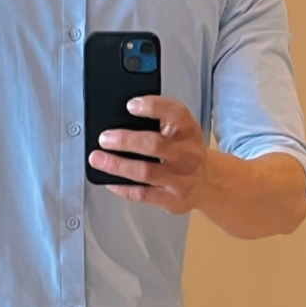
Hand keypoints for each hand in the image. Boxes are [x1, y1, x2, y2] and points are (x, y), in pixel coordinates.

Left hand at [88, 97, 213, 213]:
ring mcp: (181, 180)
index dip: (152, 107)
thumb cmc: (185, 151)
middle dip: (125, 140)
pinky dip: (122, 187)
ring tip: (98, 159)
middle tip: (104, 138)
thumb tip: (121, 118)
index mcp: (189, 131)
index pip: (175, 113)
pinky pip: (143, 194)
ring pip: (145, 172)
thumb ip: (160, 121)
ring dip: (117, 165)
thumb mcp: (182, 129)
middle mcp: (188, 154)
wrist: (208, 182)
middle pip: (154, 145)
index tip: (130, 105)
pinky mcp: (173, 200)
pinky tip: (109, 180)